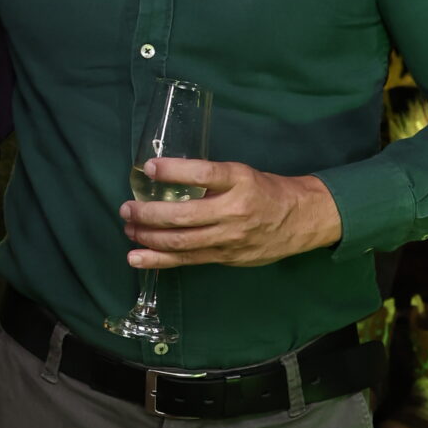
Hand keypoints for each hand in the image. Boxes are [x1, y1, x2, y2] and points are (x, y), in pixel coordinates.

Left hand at [122, 159, 340, 268]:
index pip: (203, 175)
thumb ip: (210, 179)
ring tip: (128, 230)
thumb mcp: (242, 174)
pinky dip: (158, 259)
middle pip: (184, 215)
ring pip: (180, 241)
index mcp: (240, 181)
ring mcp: (229, 238)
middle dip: (148, 213)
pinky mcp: (225, 258)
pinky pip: (187, 259)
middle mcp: (234, 210)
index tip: (149, 168)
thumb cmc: (266, 191)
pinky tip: (137, 257)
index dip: (174, 171)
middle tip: (127, 208)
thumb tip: (165, 178)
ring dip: (148, 236)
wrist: (301, 219)